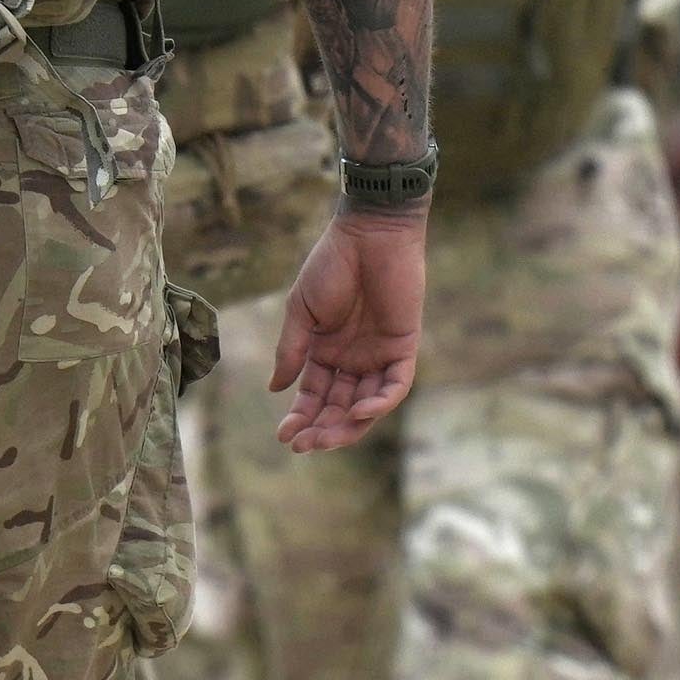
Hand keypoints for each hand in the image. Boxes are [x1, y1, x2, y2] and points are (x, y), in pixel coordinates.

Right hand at [271, 208, 425, 450]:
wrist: (369, 234)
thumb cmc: (331, 264)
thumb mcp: (301, 310)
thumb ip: (290, 350)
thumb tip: (275, 388)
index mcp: (325, 351)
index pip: (313, 395)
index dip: (300, 417)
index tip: (284, 436)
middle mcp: (353, 359)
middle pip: (339, 407)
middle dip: (320, 429)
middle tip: (302, 445)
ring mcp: (379, 355)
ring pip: (366, 405)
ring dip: (347, 426)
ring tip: (325, 439)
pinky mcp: (404, 347)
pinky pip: (396, 386)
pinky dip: (380, 403)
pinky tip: (357, 412)